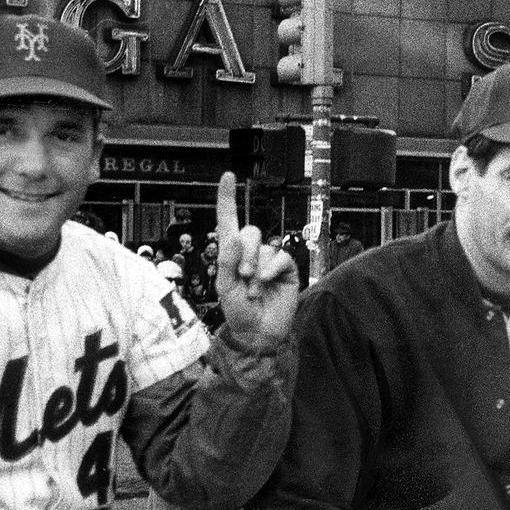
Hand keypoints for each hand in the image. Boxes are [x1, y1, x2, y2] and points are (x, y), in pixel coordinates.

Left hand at [214, 172, 298, 351]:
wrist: (258, 333)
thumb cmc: (238, 312)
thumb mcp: (224, 287)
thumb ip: (226, 261)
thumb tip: (235, 237)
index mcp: (231, 254)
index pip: (228, 221)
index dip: (227, 198)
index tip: (228, 176)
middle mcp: (251, 253)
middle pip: (250, 232)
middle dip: (244, 254)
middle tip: (243, 277)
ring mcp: (269, 261)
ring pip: (264, 247)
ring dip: (256, 269)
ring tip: (253, 290)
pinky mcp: (286, 269)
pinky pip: (280, 256)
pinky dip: (271, 269)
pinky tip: (267, 283)